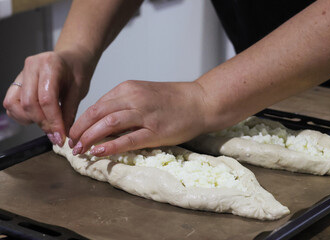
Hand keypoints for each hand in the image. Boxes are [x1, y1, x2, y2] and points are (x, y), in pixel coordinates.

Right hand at [3, 49, 94, 145]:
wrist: (72, 60)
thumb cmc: (76, 72)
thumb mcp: (79, 90)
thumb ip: (69, 112)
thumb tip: (63, 134)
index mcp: (50, 65)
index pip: (47, 99)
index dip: (53, 121)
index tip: (60, 136)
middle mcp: (32, 67)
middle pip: (28, 103)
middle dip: (42, 123)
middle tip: (56, 135)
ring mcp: (21, 73)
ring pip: (14, 104)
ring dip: (30, 119)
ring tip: (47, 122)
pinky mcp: (16, 82)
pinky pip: (11, 103)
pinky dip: (21, 115)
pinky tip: (37, 116)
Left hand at [68, 80, 206, 155]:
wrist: (200, 101)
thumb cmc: (173, 99)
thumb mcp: (144, 93)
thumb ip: (124, 104)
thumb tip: (102, 123)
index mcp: (129, 88)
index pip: (97, 105)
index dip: (82, 120)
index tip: (74, 132)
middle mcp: (134, 98)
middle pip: (97, 113)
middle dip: (80, 130)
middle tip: (70, 143)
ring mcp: (145, 114)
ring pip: (108, 124)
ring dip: (90, 138)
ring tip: (79, 150)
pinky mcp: (156, 131)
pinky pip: (128, 139)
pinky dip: (111, 146)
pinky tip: (98, 152)